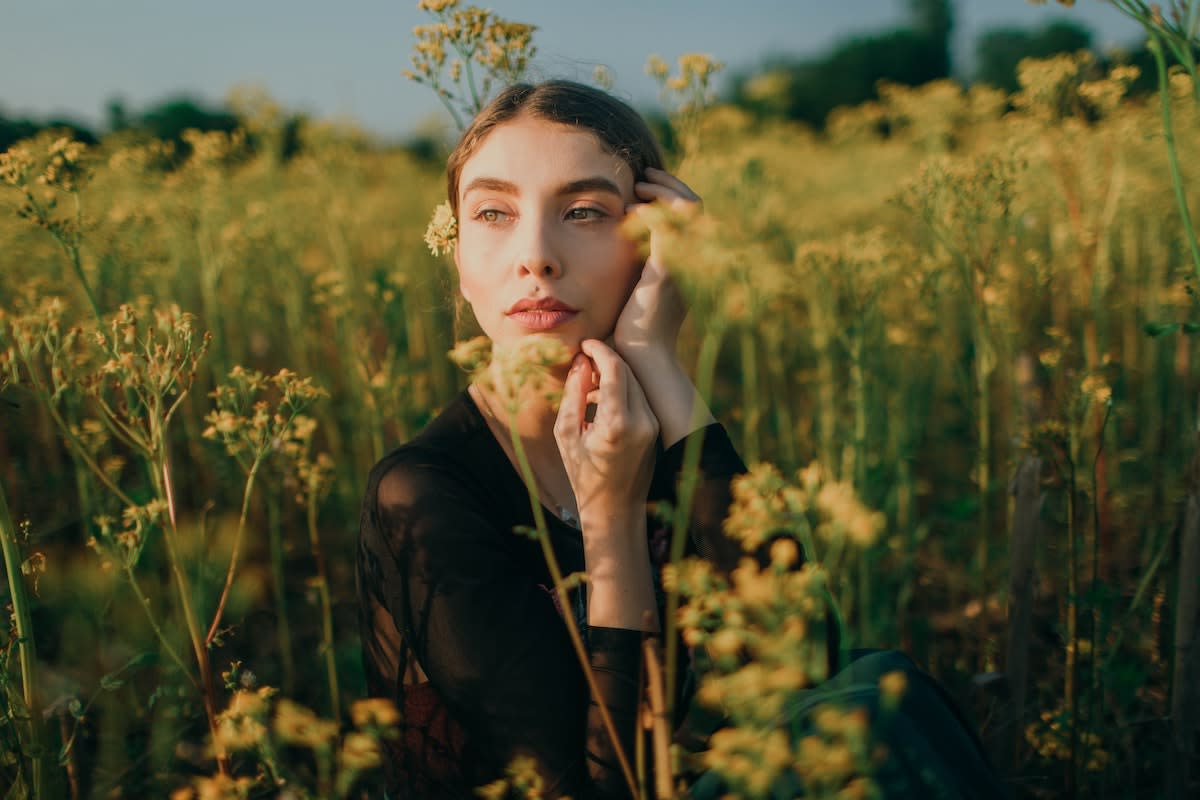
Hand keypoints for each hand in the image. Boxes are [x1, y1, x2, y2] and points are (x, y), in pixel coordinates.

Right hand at [553, 340, 658, 525]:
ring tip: (587, 382)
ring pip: (635, 382)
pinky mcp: (654, 428)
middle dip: (606, 359)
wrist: (614, 508)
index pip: (615, 369)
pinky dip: (620, 389)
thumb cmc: (583, 474)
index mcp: (617, 423)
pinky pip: (639, 397)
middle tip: (583, 359)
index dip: (600, 350)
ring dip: (613, 374)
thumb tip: (579, 362)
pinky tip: (600, 399)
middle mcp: (641, 421)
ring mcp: (652, 425)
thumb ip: (574, 395)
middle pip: (628, 371)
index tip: (584, 344)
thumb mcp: (567, 434)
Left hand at [612, 167, 701, 361]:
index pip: (693, 215)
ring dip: (661, 192)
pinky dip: (648, 211)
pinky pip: (664, 225)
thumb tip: (630, 237)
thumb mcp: (643, 285)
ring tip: (638, 186)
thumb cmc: (634, 326)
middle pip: (696, 206)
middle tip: (644, 175)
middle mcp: (696, 260)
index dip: (673, 194)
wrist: (640, 353)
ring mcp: (685, 263)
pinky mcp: (667, 269)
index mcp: (692, 261)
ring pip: (686, 209)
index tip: (647, 185)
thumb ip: (645, 259)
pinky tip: (629, 211)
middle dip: (670, 185)